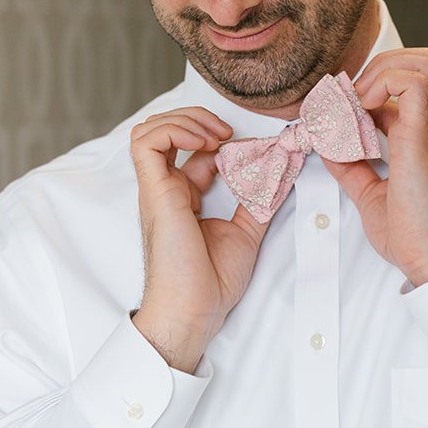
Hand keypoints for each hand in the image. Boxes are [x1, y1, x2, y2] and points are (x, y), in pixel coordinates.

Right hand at [129, 107, 272, 371]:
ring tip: (217, 134)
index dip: (221, 138)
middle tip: (230, 132)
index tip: (255, 146)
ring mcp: (158, 189)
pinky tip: (205, 142)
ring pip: (151, 129)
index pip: (196, 150)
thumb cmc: (212, 282)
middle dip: (198, 118)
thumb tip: (281, 172)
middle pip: (167, 130)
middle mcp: (168, 188)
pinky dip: (175, 130)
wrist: (195, 309)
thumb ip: (259, 200)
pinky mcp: (153, 192)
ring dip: (186, 120)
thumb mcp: (246, 231)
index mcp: (186, 196)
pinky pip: (146, 142)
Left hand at [324, 49, 427, 287]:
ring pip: (425, 63)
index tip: (347, 107)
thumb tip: (327, 145)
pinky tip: (363, 112)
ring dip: (384, 71)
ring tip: (360, 101)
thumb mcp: (371, 194)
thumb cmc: (412, 235)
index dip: (376, 83)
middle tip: (353, 97)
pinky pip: (413, 84)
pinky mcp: (424, 138)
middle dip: (381, 65)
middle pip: (423, 61)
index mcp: (424, 137)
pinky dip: (384, 85)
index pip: (411, 83)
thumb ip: (351, 167)